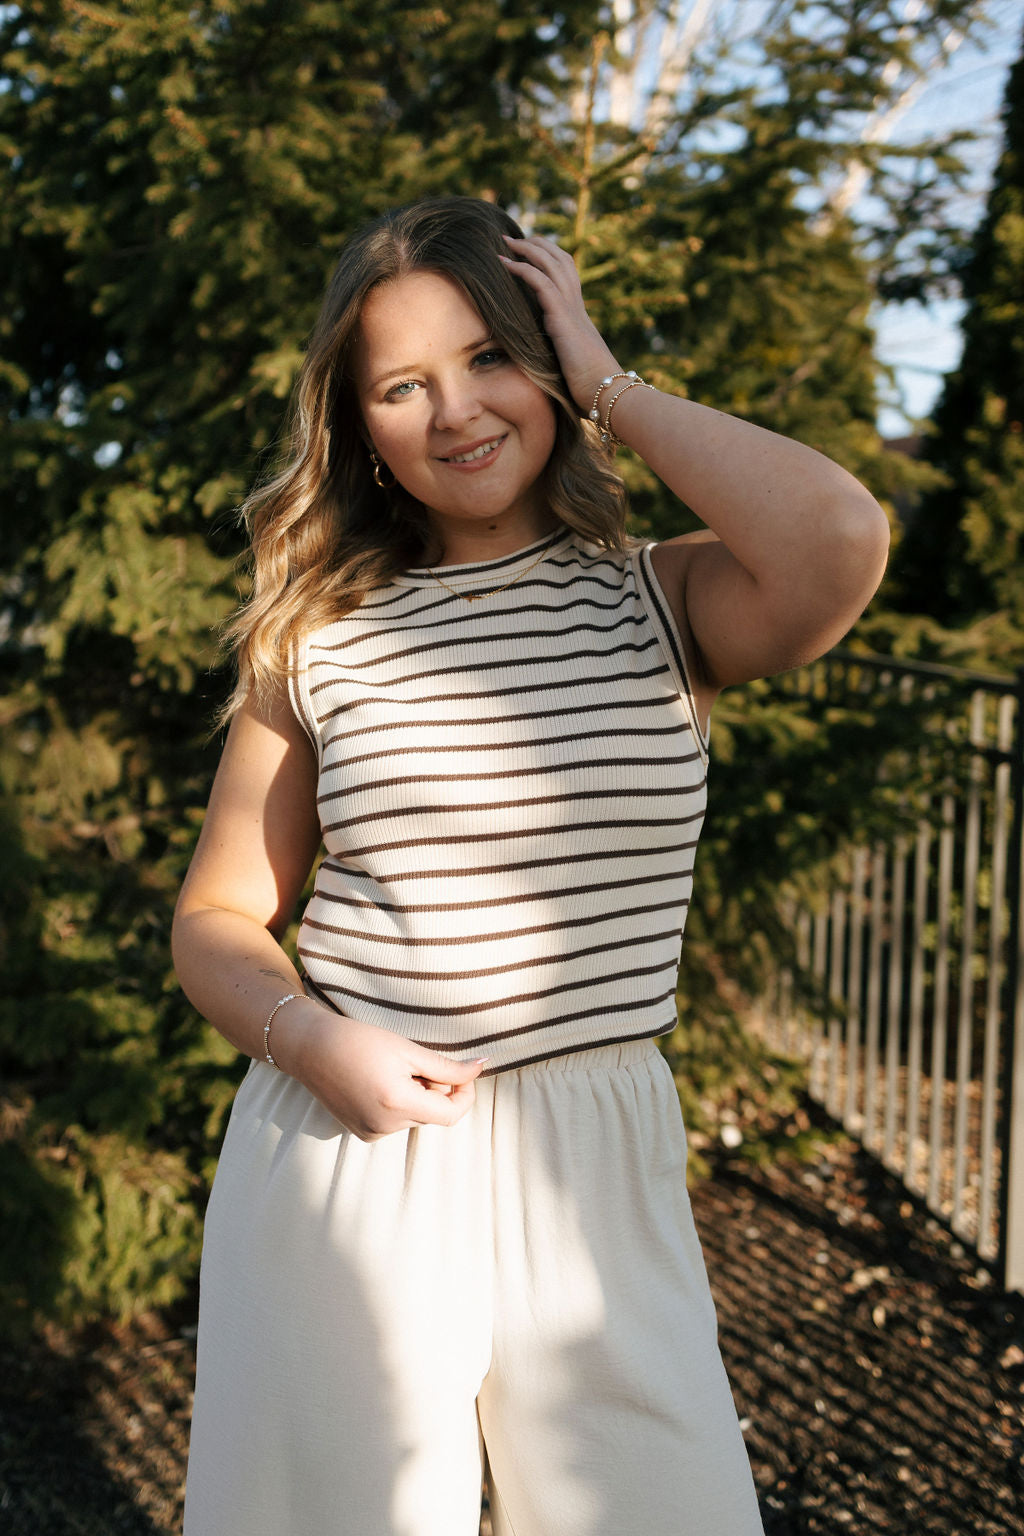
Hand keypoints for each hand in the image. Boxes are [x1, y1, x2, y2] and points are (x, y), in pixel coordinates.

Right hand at [273, 1000, 485, 1140]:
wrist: (311, 1048)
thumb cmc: (360, 1040)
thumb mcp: (408, 1049)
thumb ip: (447, 1066)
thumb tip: (482, 1067)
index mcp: (398, 1104)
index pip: (452, 1114)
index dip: (465, 1093)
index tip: (465, 1072)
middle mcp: (385, 1126)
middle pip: (433, 1113)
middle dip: (435, 1089)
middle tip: (414, 1061)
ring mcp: (372, 1133)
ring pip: (415, 1117)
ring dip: (416, 1096)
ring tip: (391, 1069)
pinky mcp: (362, 1133)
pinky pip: (396, 1121)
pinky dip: (398, 1104)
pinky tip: (378, 1081)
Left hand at [500, 234, 619, 413]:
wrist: (607, 394)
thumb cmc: (591, 389)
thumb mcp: (571, 367)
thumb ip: (561, 357)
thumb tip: (547, 367)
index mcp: (579, 316)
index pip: (567, 274)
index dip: (549, 259)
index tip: (528, 253)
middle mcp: (577, 307)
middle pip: (561, 260)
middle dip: (538, 245)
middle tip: (514, 239)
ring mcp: (572, 310)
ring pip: (552, 264)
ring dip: (528, 249)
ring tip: (507, 241)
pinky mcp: (563, 318)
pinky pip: (542, 283)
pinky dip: (523, 269)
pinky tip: (506, 264)